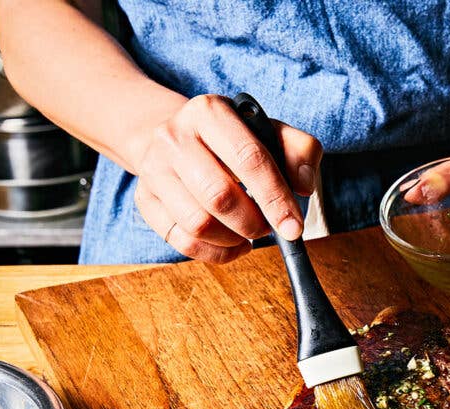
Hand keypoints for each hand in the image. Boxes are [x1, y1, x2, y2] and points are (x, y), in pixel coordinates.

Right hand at [132, 94, 322, 262]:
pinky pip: (181, 241)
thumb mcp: (268, 131)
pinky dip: (215, 253)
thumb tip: (304, 186)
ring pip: (198, 224)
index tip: (294, 226)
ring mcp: (154, 170)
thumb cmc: (231, 140)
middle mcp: (174, 137)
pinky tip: (232, 244)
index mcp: (210, 113)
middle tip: (268, 228)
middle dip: (253, 223)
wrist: (176, 137)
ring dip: (234, 239)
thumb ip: (299, 151)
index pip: (248, 159)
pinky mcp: (145, 200)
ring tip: (249, 233)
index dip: (275, 198)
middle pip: (219, 196)